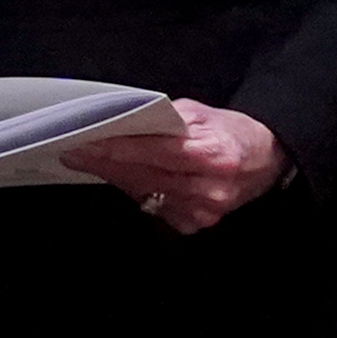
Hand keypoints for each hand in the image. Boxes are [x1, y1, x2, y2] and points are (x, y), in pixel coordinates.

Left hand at [65, 99, 285, 234]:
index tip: (83, 142)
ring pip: (143, 192)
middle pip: (143, 176)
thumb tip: (121, 122)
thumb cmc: (229, 131)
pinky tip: (124, 176)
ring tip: (88, 159)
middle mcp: (209, 188)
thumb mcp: (201, 114)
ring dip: (114, 176)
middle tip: (71, 150)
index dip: (115, 148)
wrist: (265, 159)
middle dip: (103, 163)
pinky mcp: (196, 223)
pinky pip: (154, 206)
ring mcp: (203, 211)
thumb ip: (162, 119)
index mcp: (213, 155)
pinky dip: (137, 189)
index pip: (153, 152)